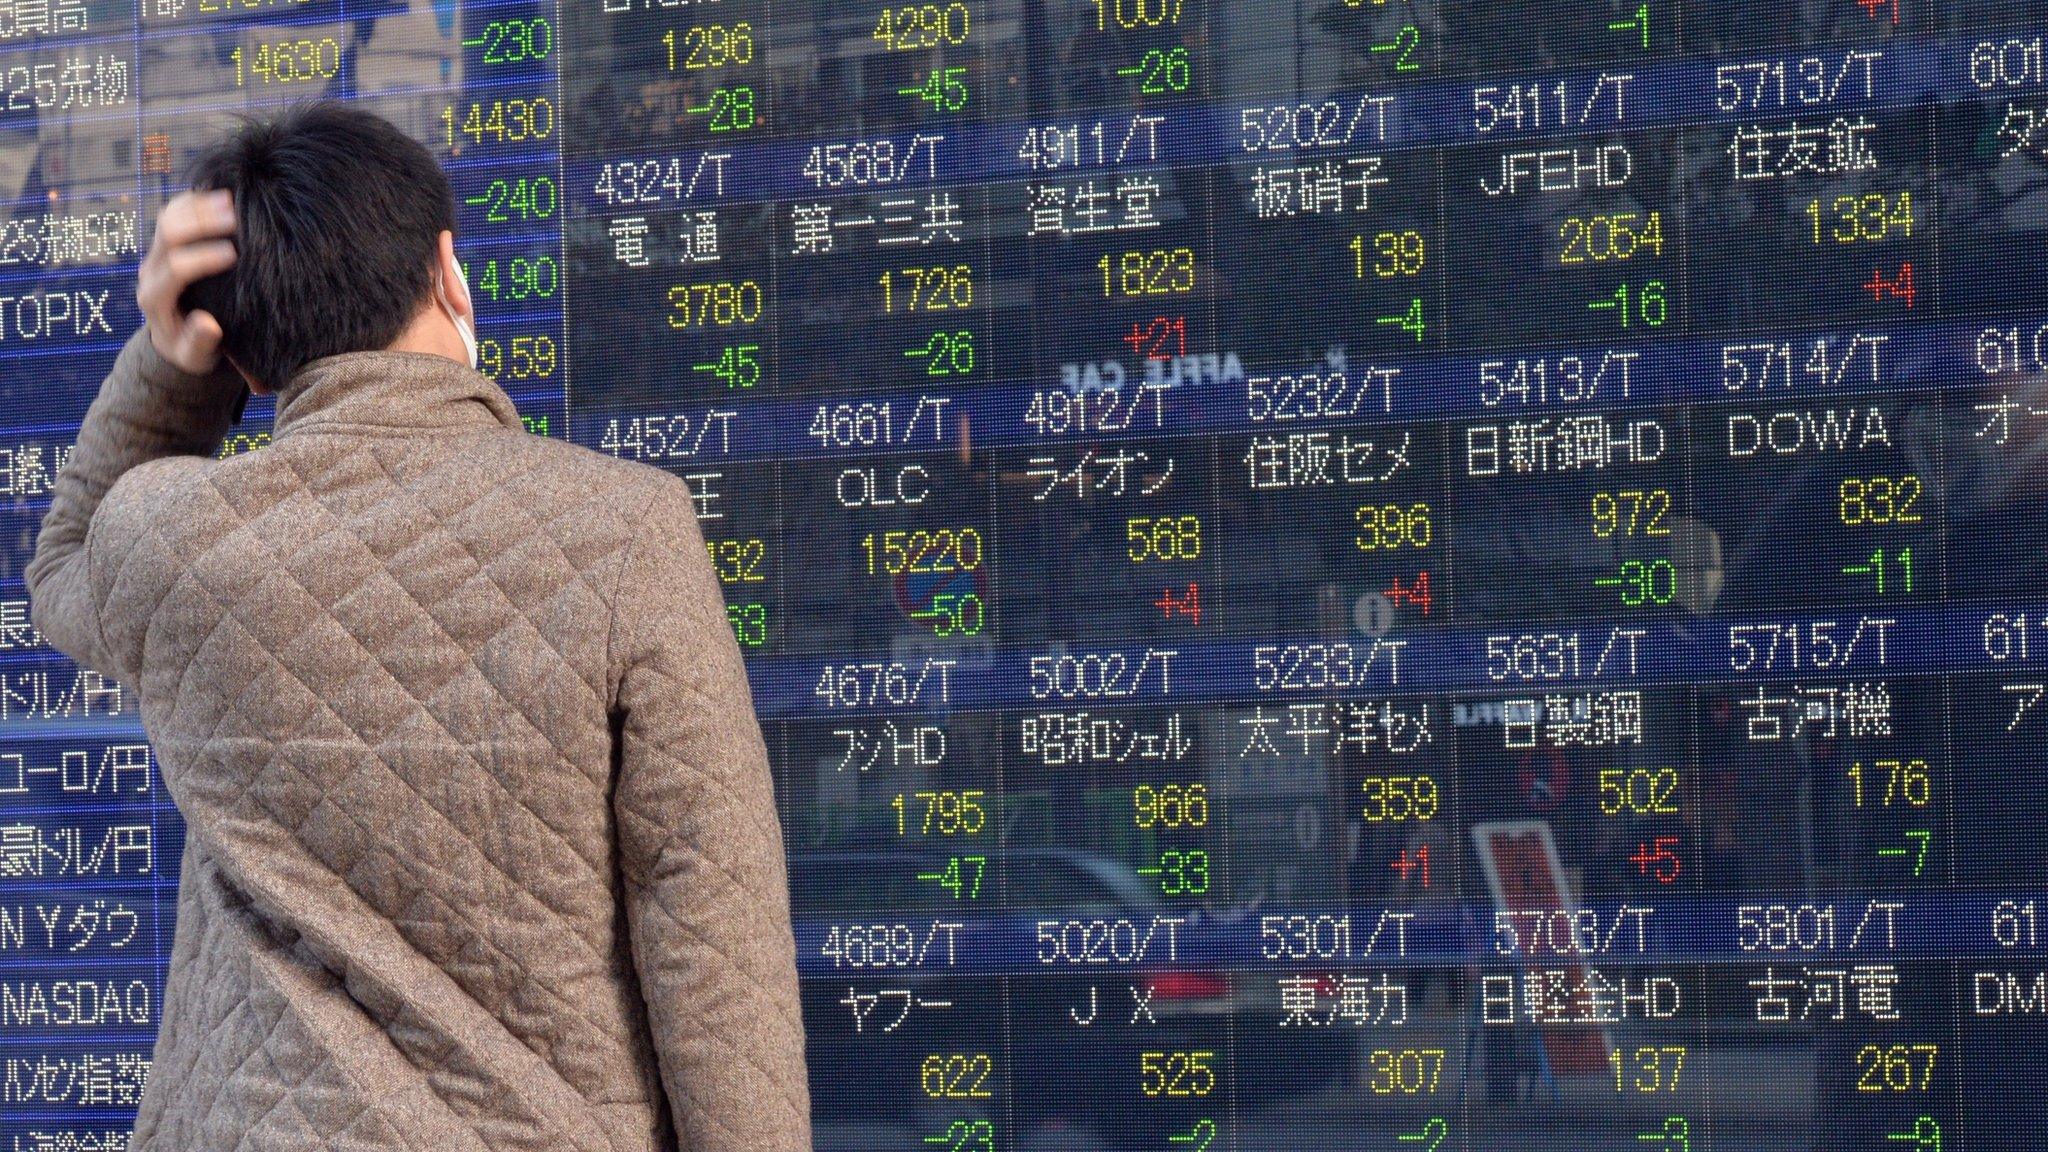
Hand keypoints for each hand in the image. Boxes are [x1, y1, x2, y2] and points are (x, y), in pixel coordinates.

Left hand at [137, 189, 237, 374]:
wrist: (173, 336)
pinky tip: (223, 196)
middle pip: (167, 234)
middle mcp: (150, 270)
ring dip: (199, 206)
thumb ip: (199, 342)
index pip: (175, 269)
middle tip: (235, 218)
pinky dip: (195, 200)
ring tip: (231, 200)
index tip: (233, 255)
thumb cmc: (190, 348)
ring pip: (168, 217)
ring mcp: (155, 252)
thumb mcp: (195, 357)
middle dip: (200, 224)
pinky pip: (174, 211)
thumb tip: (208, 323)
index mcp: (155, 298)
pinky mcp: (165, 241)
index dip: (202, 258)